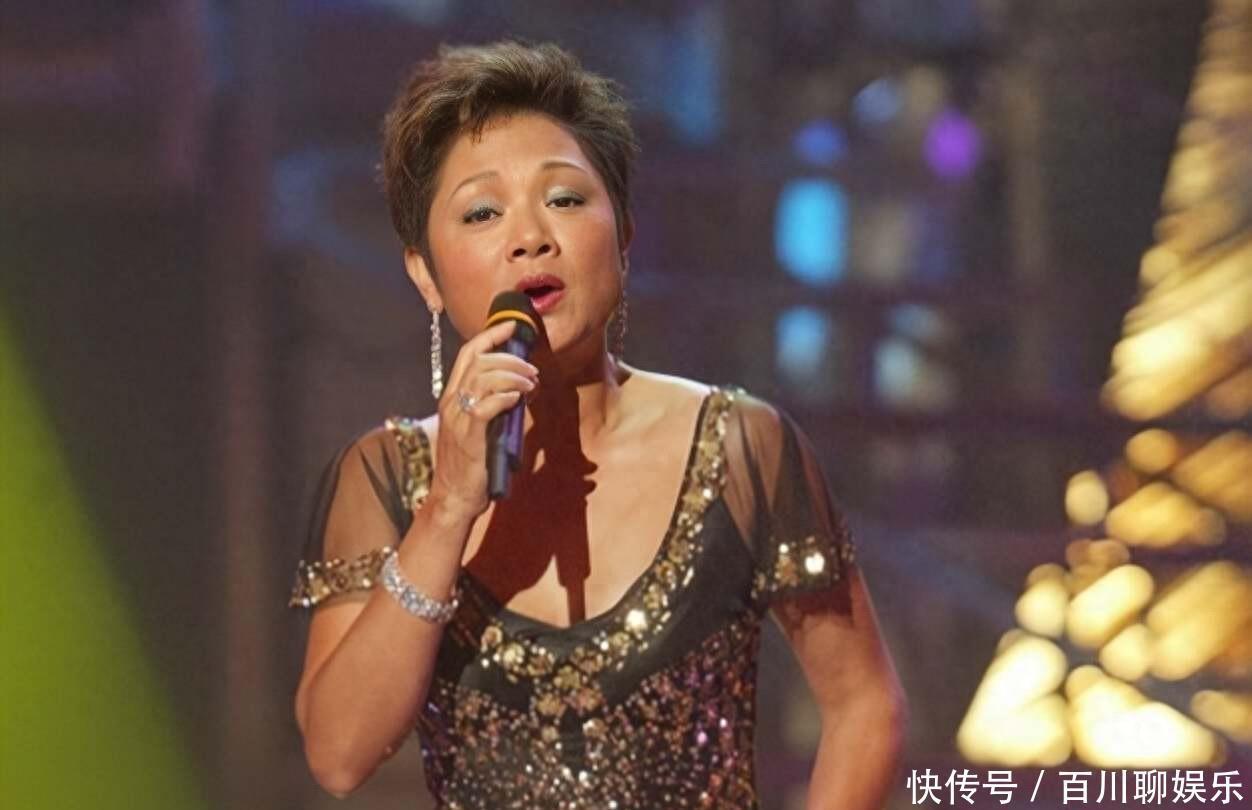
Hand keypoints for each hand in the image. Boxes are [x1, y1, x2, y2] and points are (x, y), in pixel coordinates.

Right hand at [428, 319, 537, 521]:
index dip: (491, 335)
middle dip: (511, 358)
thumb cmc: (471, 462)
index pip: (468, 353)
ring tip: (530, 385)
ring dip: (513, 376)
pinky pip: (487, 407)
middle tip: (532, 369)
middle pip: (480, 361)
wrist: (454, 496)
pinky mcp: (469, 436)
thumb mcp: (481, 427)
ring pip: (484, 379)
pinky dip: (506, 397)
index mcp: (452, 396)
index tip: (513, 326)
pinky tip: (519, 399)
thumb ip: (496, 404)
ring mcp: (459, 419)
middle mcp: (451, 402)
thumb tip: (524, 387)